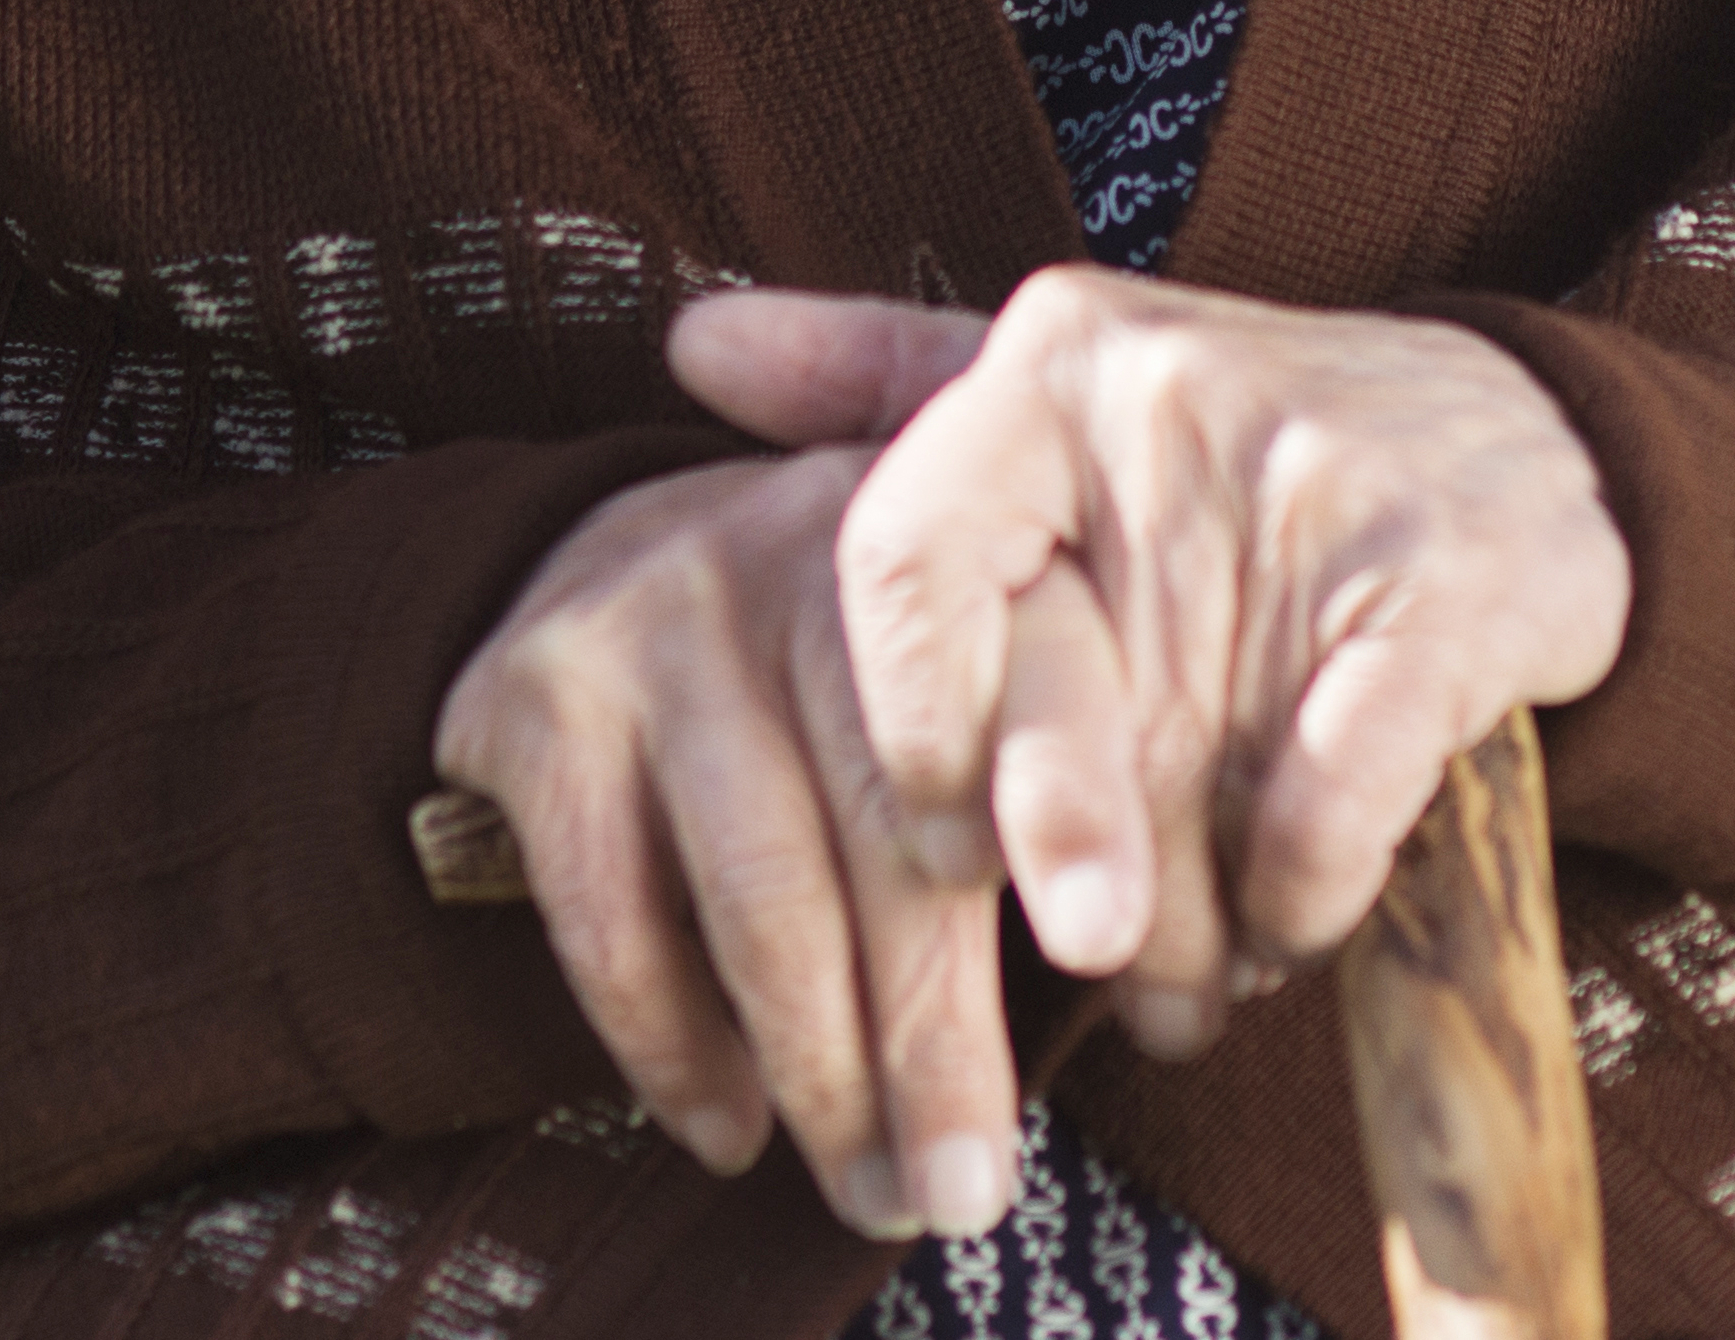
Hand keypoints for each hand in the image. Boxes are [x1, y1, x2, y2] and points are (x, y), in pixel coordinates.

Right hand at [432, 449, 1032, 1242]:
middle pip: (895, 824)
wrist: (605, 556)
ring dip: (824, 1075)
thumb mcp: (974, 664)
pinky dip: (676, 1048)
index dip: (1077, 810)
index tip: (1106, 954)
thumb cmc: (850, 674)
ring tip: (875, 1196)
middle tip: (971, 1193)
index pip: (1044, 671)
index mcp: (958, 537)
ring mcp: (663, 612)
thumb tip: (1191, 996)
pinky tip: (730, 1127)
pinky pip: (613, 915)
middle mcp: (808, 547)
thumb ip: (1073, 775)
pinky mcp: (543, 695)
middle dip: (938, 1036)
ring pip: (760, 891)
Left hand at [672, 272, 1628, 1048]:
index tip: (932, 836)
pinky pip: (1322, 808)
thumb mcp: (1058, 393)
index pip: (901, 545)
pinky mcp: (1443, 589)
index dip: (903, 725)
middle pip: (1049, 718)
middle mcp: (1167, 396)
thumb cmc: (1235, 451)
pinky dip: (1298, 901)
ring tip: (1190, 967)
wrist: (1523, 445)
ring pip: (1183, 791)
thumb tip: (688, 345)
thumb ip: (873, 380)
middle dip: (1064, 878)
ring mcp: (1313, 486)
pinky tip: (1292, 922)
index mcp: (1051, 360)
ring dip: (1187, 928)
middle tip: (1080, 950)